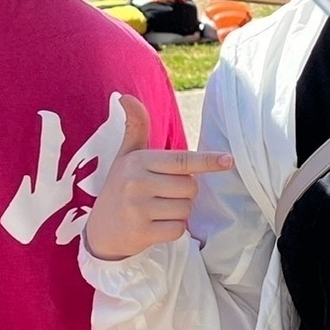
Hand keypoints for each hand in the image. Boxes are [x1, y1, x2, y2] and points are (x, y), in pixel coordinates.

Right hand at [84, 95, 234, 261]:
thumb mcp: (126, 156)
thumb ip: (135, 128)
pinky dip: (173, 230)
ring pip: (186, 209)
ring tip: (157, 210)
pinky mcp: (143, 233)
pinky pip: (178, 229)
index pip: (182, 160)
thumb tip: (127, 96)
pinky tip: (155, 226)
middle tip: (163, 194)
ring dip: (179, 212)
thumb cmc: (120, 188)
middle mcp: (137, 182)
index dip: (207, 161)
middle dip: (185, 192)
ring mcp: (139, 209)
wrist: (100, 231)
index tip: (229, 160)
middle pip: (190, 187)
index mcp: (138, 161)